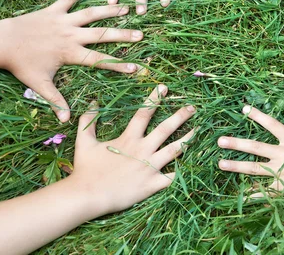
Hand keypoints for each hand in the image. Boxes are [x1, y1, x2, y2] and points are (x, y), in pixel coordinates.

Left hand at [0, 0, 142, 121]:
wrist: (2, 41)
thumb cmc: (21, 65)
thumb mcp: (39, 85)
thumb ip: (55, 100)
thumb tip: (66, 121)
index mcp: (70, 53)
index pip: (99, 60)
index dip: (118, 65)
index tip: (136, 68)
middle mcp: (70, 34)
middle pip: (102, 34)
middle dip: (122, 35)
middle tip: (140, 34)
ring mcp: (63, 20)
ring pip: (91, 13)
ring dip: (109, 10)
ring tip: (127, 8)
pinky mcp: (53, 10)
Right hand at [69, 85, 195, 214]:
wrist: (87, 196)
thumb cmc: (86, 169)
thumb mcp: (84, 141)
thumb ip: (89, 121)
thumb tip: (94, 103)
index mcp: (128, 139)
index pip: (144, 113)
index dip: (154, 99)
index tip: (164, 88)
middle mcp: (142, 150)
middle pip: (165, 129)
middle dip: (180, 116)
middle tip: (192, 107)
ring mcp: (149, 168)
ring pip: (174, 150)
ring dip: (188, 139)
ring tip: (199, 130)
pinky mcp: (152, 185)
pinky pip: (172, 177)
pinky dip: (183, 171)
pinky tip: (193, 165)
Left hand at [217, 101, 283, 205]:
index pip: (272, 125)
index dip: (258, 116)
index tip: (243, 109)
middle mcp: (282, 154)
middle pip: (255, 147)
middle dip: (236, 143)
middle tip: (219, 140)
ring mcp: (281, 172)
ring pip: (254, 168)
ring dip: (236, 166)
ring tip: (220, 164)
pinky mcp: (283, 188)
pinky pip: (265, 192)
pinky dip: (253, 195)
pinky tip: (241, 196)